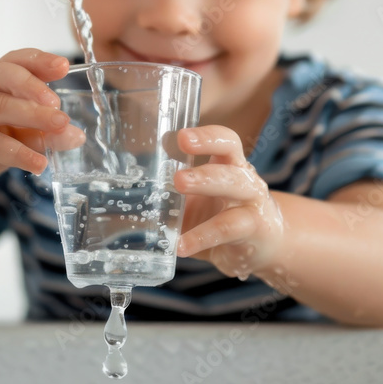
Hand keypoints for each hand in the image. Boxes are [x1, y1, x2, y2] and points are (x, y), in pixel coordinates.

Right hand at [0, 48, 83, 199]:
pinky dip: (18, 152)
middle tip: (59, 104)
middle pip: (0, 73)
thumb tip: (75, 134)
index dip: (37, 60)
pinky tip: (38, 163)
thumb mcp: (11, 137)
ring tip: (60, 127)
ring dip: (32, 116)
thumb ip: (39, 132)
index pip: (9, 60)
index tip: (64, 66)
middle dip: (34, 86)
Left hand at [173, 125, 284, 279]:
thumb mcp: (196, 203)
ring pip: (236, 185)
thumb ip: (169, 196)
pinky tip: (181, 246)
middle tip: (177, 169)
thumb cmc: (222, 218)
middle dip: (205, 154)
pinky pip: (229, 228)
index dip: (205, 136)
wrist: (263, 247)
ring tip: (178, 186)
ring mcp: (253, 202)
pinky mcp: (255, 229)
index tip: (179, 136)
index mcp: (229, 165)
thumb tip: (119, 197)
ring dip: (206, 184)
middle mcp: (244, 177)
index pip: (224, 140)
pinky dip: (203, 236)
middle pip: (231, 156)